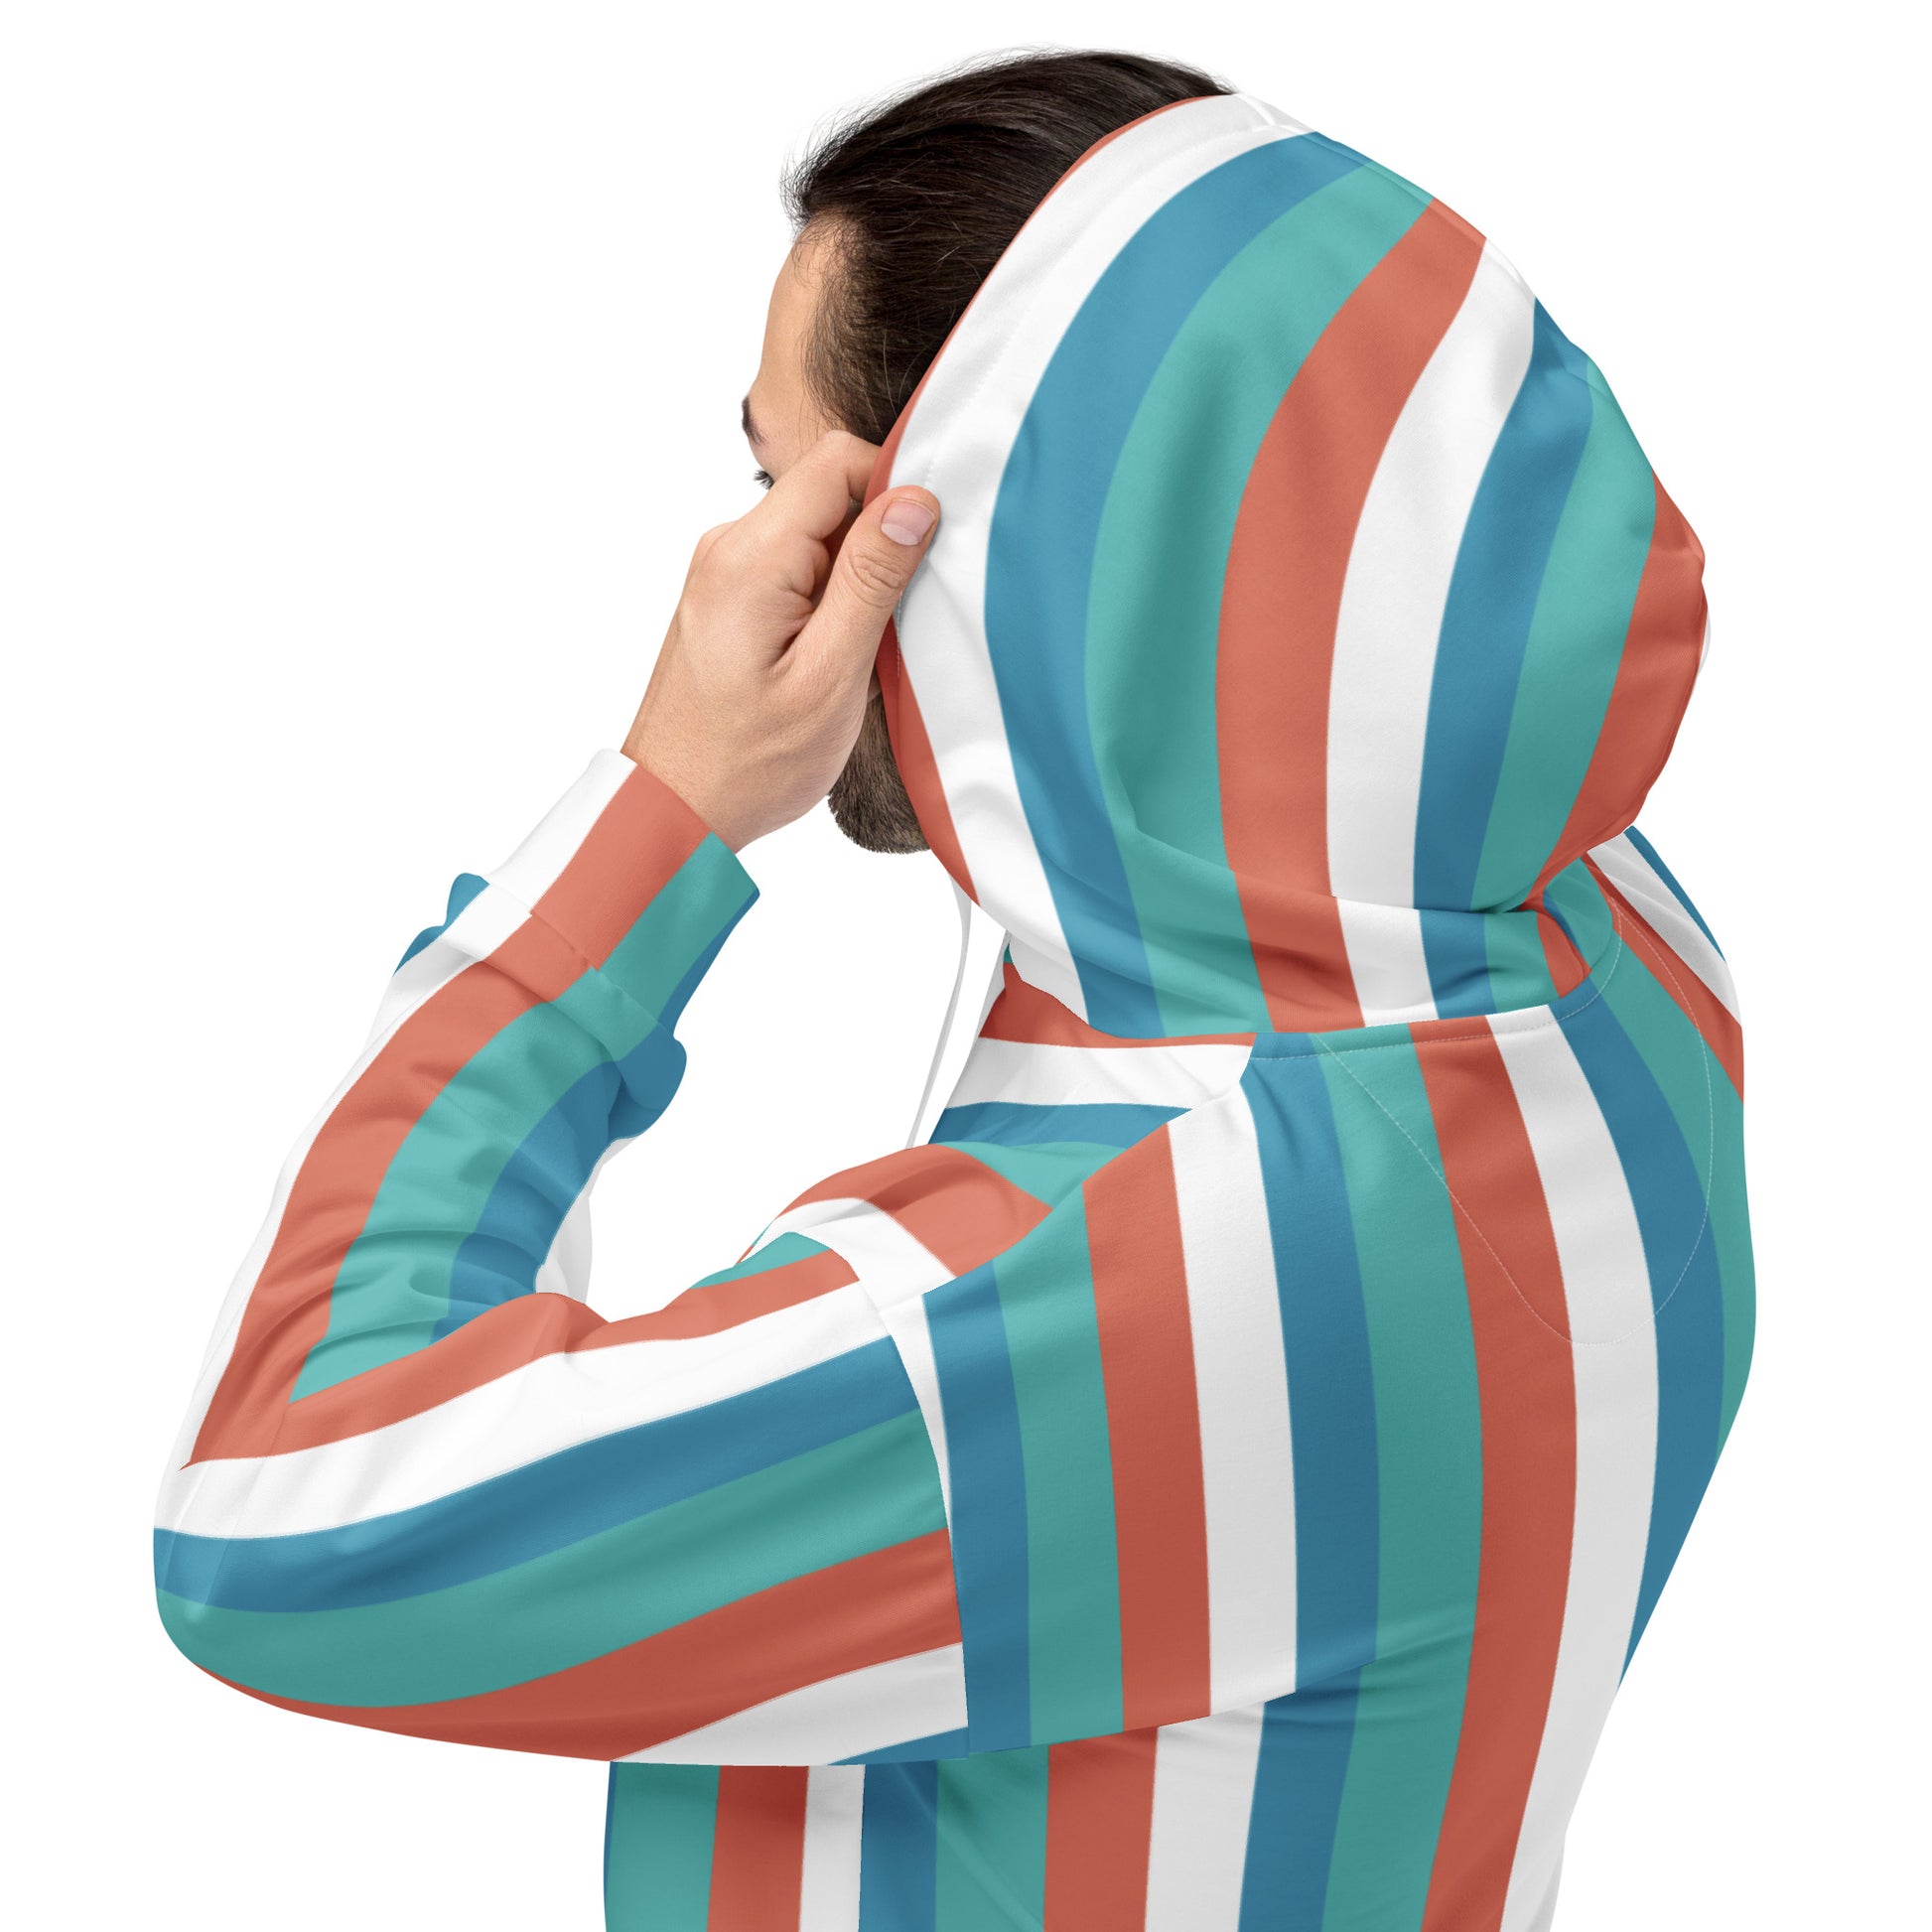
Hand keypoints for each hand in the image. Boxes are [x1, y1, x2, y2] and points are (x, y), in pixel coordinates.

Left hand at [622, 432, 939, 850]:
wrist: (675, 810)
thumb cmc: (747, 762)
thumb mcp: (828, 677)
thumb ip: (871, 581)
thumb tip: (913, 500)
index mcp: (750, 558)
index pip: (837, 462)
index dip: (895, 488)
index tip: (926, 547)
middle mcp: (728, 548)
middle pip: (830, 494)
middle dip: (878, 542)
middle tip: (893, 619)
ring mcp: (725, 571)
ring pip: (819, 533)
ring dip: (857, 578)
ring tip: (858, 650)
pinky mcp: (731, 597)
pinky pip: (798, 567)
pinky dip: (831, 600)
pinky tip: (834, 655)